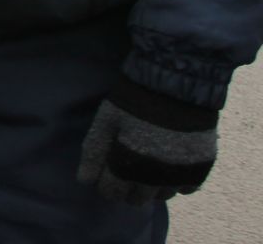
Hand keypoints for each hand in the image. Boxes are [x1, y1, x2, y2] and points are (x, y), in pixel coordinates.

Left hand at [78, 78, 217, 203]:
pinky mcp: (201, 167)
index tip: (105, 179)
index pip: (112, 192)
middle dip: (127, 190)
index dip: (105, 187)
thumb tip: (84, 180)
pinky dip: (177, 183)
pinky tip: (168, 168)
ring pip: (162, 196)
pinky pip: (187, 189)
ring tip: (145, 170)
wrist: (174, 85)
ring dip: (151, 189)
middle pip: (137, 199)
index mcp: (127, 164)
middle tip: (124, 174)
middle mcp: (154, 176)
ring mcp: (180, 173)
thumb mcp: (106, 122)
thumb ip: (95, 153)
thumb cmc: (133, 100)